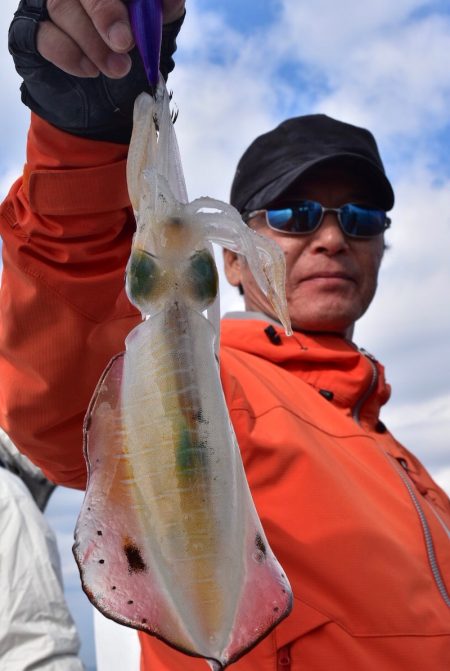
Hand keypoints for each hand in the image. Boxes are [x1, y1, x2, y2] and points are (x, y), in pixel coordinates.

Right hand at [37, 0, 184, 78]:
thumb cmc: (133, 56)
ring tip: (118, 69)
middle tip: (124, 43)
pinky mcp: (29, 30)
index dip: (115, 2)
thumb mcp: (158, 31)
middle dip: (105, 12)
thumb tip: (170, 0)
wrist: (104, 102)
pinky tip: (91, 72)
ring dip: (93, 43)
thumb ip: (162, 10)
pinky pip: (45, 35)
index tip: (138, 16)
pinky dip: (71, 56)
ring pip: (61, 7)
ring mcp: (47, 4)